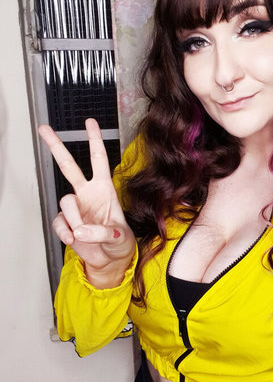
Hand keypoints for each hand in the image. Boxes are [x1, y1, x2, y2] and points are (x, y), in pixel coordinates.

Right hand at [38, 118, 135, 286]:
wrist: (109, 260)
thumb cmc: (119, 242)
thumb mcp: (120, 237)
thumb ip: (103, 232)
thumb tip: (80, 230)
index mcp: (104, 188)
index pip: (98, 159)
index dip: (94, 140)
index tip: (90, 122)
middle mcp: (87, 194)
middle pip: (68, 166)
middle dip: (56, 146)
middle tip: (44, 128)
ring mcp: (75, 208)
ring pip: (66, 202)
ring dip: (75, 219)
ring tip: (83, 233)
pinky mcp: (65, 222)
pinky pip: (60, 223)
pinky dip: (66, 233)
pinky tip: (73, 239)